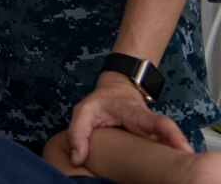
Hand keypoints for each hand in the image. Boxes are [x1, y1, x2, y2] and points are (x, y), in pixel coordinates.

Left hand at [66, 73, 191, 165]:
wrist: (116, 89)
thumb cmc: (102, 101)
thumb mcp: (84, 111)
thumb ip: (78, 133)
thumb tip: (77, 158)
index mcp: (136, 114)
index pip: (159, 122)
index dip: (171, 134)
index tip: (181, 147)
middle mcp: (150, 124)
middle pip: (171, 137)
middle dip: (178, 148)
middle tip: (185, 164)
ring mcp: (153, 132)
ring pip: (168, 145)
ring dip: (173, 156)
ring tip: (177, 173)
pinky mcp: (153, 140)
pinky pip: (163, 149)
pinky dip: (166, 159)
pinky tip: (165, 172)